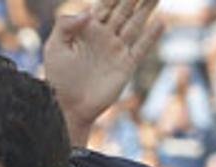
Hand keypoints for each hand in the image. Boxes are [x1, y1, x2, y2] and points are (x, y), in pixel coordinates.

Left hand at [44, 0, 162, 131]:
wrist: (69, 107)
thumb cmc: (58, 78)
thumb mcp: (54, 47)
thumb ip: (65, 25)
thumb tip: (89, 12)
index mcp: (88, 28)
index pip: (105, 3)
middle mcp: (105, 36)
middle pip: (124, 9)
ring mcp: (116, 50)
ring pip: (135, 23)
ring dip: (146, 9)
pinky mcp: (126, 66)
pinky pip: (141, 48)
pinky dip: (151, 36)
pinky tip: (160, 23)